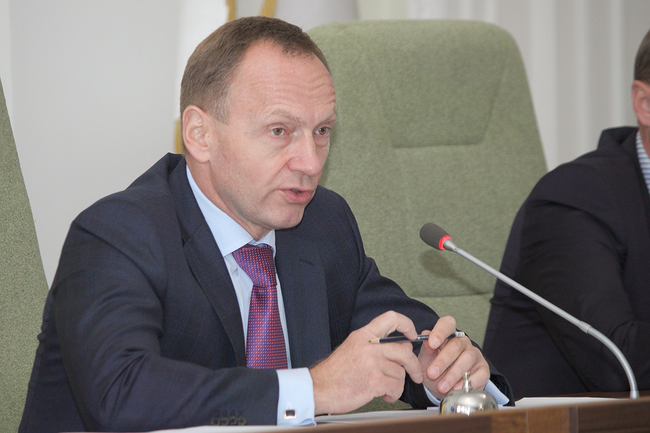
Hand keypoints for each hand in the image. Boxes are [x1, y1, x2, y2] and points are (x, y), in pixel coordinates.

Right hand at [309, 311, 423, 414]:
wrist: (319, 388)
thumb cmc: (335, 372)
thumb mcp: (352, 348)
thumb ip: (373, 345)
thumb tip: (399, 346)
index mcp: (363, 335)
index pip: (391, 318)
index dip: (407, 324)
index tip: (412, 335)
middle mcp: (368, 346)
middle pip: (404, 349)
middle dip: (413, 364)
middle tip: (415, 372)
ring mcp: (372, 363)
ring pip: (401, 371)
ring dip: (397, 383)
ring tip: (388, 388)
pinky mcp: (374, 381)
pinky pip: (396, 386)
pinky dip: (393, 393)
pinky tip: (385, 394)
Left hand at [417, 316, 489, 398]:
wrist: (443, 389)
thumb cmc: (434, 369)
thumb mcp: (425, 360)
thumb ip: (426, 349)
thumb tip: (424, 335)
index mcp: (448, 335)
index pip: (447, 324)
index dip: (440, 331)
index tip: (432, 343)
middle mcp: (463, 342)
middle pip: (456, 345)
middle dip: (442, 361)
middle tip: (431, 373)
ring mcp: (475, 355)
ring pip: (467, 359)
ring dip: (453, 374)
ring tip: (441, 386)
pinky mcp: (483, 369)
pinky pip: (480, 374)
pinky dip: (468, 382)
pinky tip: (456, 389)